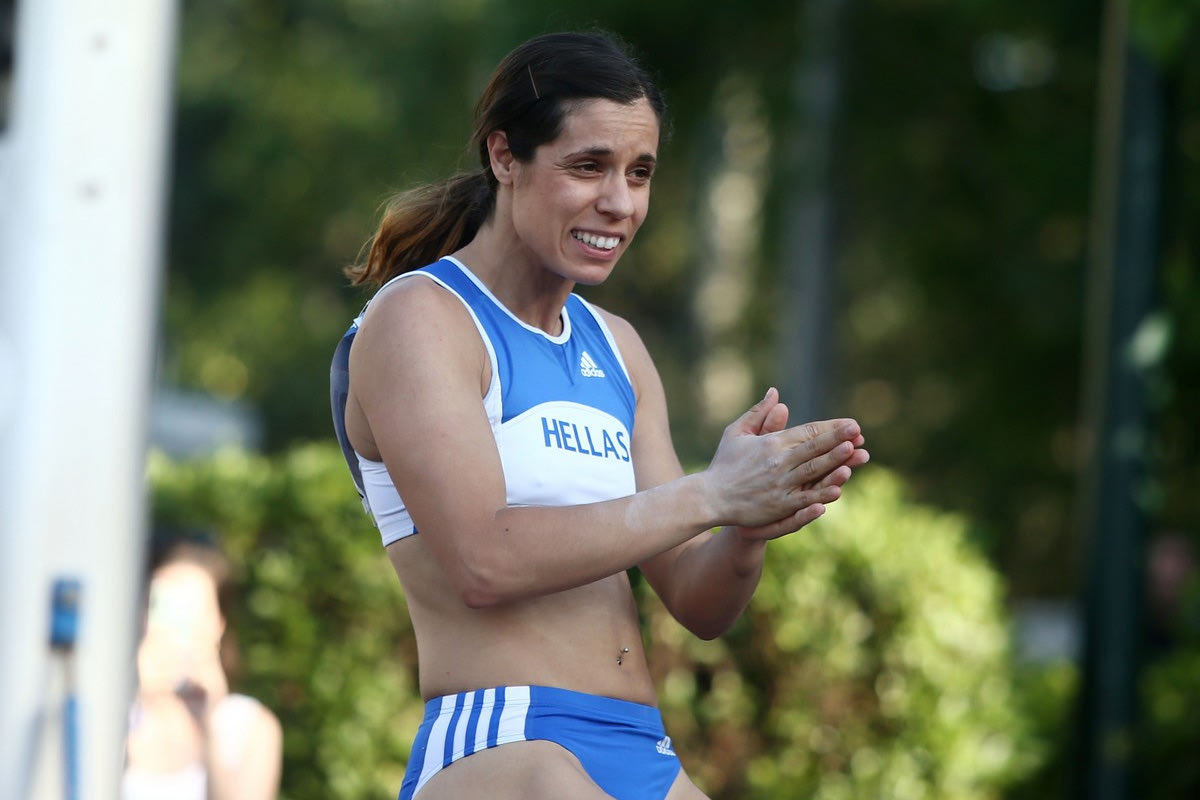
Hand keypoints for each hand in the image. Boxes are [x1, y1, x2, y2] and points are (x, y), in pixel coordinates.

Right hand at [705, 388, 868, 538]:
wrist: (710, 497)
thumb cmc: (724, 464)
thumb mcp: (736, 432)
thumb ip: (758, 413)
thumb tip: (775, 392)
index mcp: (771, 444)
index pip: (807, 432)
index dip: (831, 428)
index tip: (851, 424)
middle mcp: (778, 462)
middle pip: (814, 449)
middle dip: (838, 439)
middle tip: (858, 431)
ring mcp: (780, 484)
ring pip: (813, 471)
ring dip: (835, 461)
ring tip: (855, 452)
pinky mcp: (779, 505)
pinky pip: (804, 498)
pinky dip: (821, 493)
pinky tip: (838, 489)